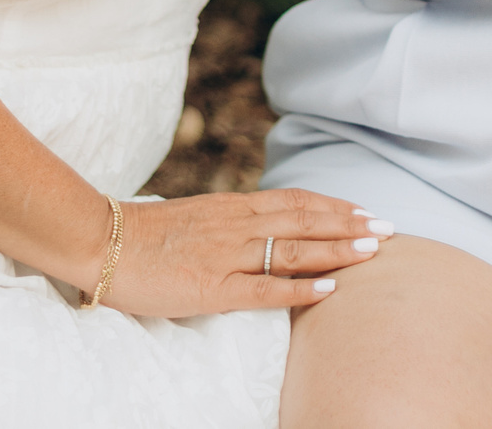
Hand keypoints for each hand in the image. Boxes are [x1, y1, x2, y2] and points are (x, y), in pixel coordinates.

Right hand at [100, 186, 394, 316]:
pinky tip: (328, 290)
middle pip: (305, 220)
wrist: (101, 240)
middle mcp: (237, 225)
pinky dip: (299, 289)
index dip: (334, 206)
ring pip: (293, 249)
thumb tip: (260, 226)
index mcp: (233, 206)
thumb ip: (229, 221)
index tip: (365, 210)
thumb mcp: (196, 217)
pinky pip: (264, 289)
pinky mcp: (211, 288)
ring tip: (374, 250)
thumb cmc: (144, 235)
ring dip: (337, 249)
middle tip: (390, 227)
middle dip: (351, 224)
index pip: (295, 201)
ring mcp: (227, 256)